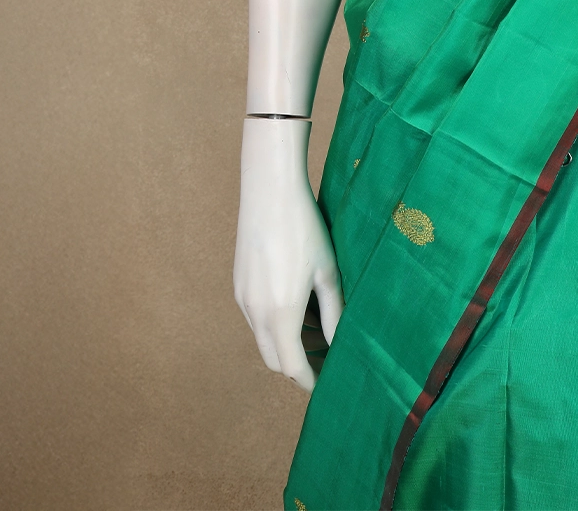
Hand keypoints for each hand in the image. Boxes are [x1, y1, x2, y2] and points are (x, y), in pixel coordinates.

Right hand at [233, 118, 343, 392]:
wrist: (268, 191)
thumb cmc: (304, 228)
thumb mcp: (327, 271)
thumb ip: (334, 312)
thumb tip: (339, 343)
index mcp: (280, 314)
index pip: (291, 366)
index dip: (308, 380)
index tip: (325, 385)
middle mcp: (255, 313)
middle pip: (273, 359)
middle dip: (296, 365)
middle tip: (325, 359)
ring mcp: (242, 299)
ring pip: (262, 338)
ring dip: (284, 344)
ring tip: (315, 329)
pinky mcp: (238, 284)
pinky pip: (254, 318)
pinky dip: (273, 324)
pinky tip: (295, 306)